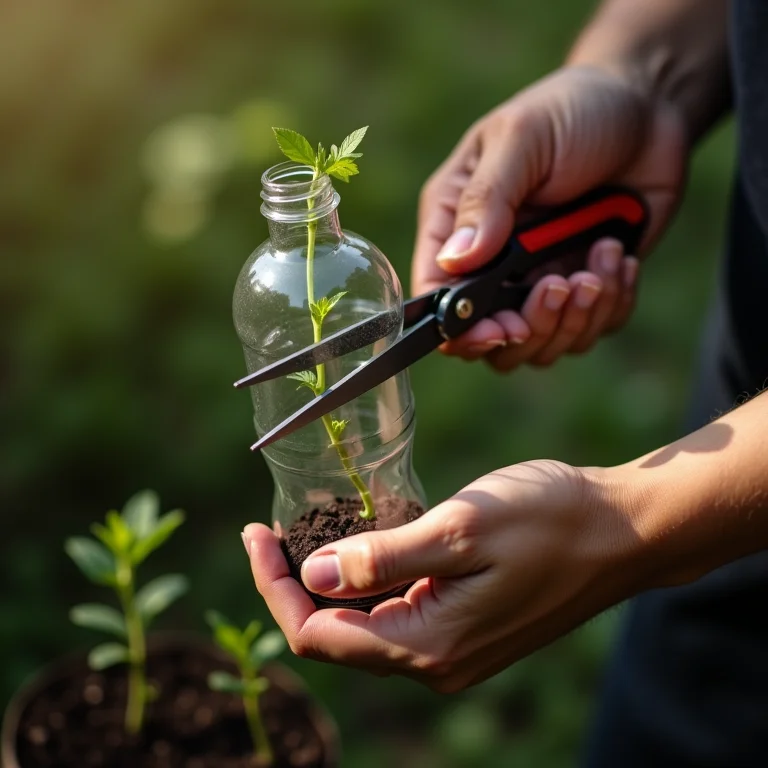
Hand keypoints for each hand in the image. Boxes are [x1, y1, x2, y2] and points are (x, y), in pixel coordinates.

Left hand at [243, 460, 648, 692]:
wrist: (621, 531)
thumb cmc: (549, 520)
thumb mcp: (460, 528)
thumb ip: (383, 558)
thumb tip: (313, 576)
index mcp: (428, 645)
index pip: (317, 634)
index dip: (274, 586)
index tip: (256, 534)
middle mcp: (435, 660)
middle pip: (334, 634)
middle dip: (293, 584)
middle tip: (271, 531)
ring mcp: (453, 647)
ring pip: (364, 625)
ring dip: (328, 584)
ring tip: (305, 534)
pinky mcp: (466, 624)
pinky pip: (396, 614)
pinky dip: (366, 582)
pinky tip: (361, 544)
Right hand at [412, 65, 686, 368]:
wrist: (647, 106)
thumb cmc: (572, 110)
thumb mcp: (521, 139)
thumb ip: (486, 200)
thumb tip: (456, 261)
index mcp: (456, 226)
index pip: (438, 298)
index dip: (462, 329)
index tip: (501, 329)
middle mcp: (493, 264)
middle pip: (492, 339)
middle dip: (532, 326)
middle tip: (561, 284)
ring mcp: (539, 280)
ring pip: (543, 345)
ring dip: (578, 316)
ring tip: (602, 259)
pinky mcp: (586, 287)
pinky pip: (592, 330)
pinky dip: (612, 305)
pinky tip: (619, 256)